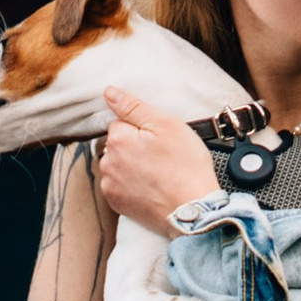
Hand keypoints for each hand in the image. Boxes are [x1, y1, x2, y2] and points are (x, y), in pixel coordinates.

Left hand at [98, 85, 222, 233]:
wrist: (193, 209)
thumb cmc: (185, 165)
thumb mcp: (166, 124)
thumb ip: (133, 107)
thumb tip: (108, 92)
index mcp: (117, 139)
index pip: (121, 123)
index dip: (142, 128)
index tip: (160, 140)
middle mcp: (107, 162)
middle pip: (118, 144)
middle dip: (135, 146)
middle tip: (162, 156)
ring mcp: (111, 185)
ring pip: (118, 165)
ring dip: (132, 166)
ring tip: (158, 173)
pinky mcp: (117, 203)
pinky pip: (120, 186)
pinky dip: (132, 185)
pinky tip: (152, 187)